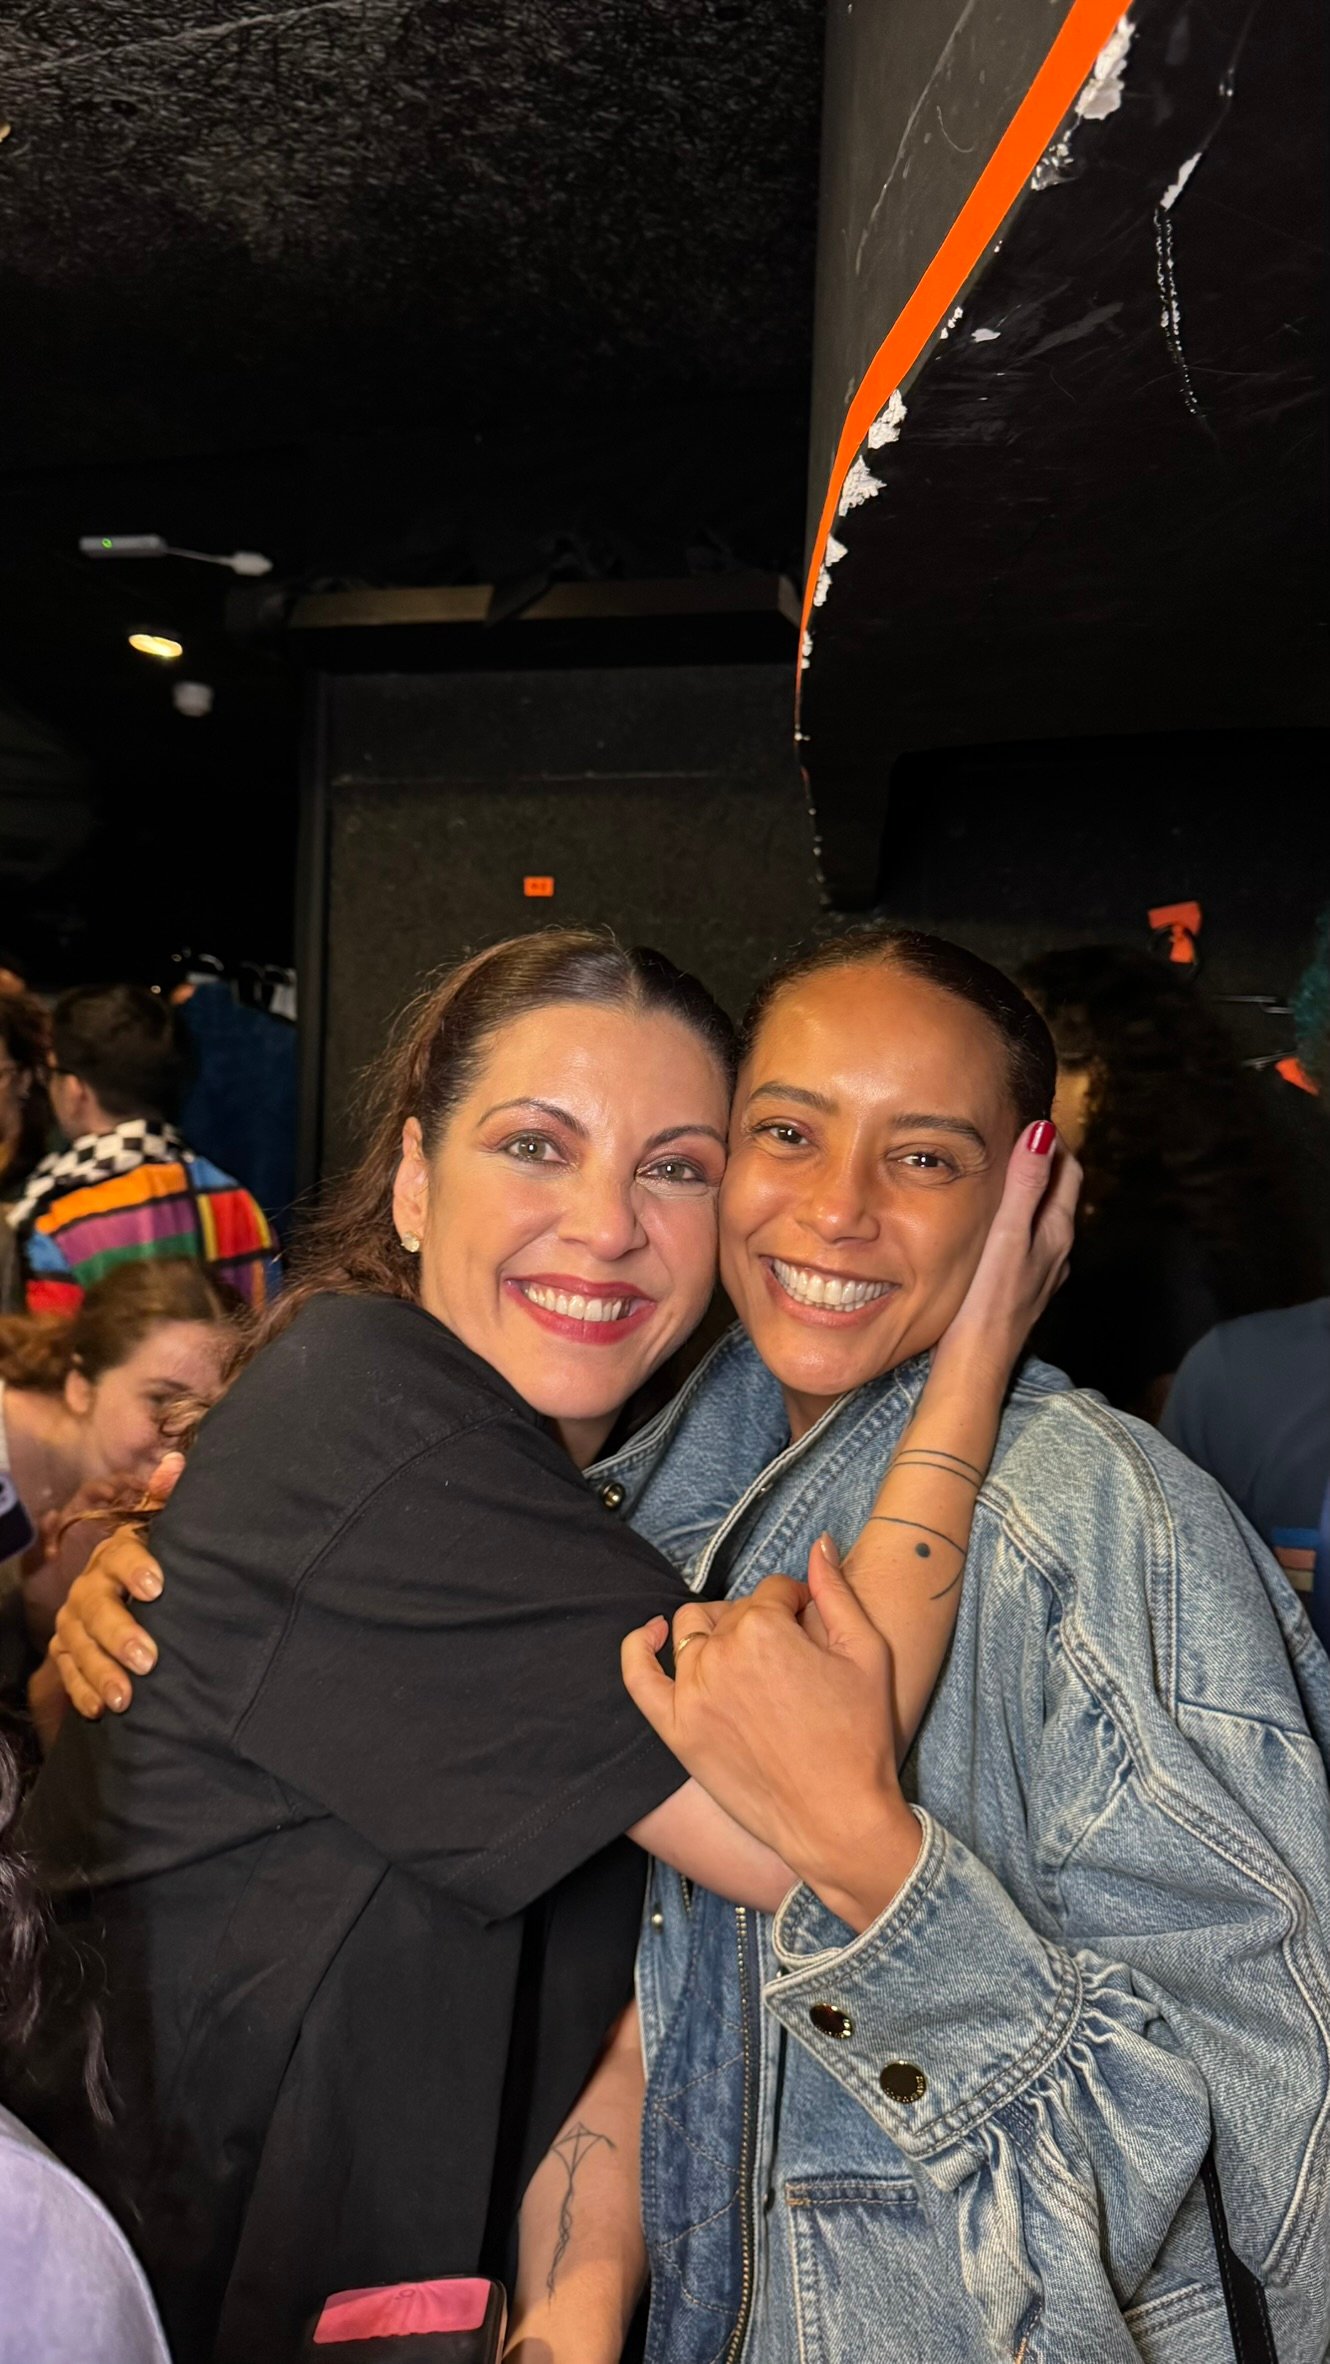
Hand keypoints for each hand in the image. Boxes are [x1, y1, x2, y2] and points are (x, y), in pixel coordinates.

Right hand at [48, 1452, 179, 1718]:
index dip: (136, 1568)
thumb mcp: (170, 1532)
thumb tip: (175, 1463)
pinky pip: (68, 1672)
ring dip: (100, 1671)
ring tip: (125, 1697)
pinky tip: (100, 1710)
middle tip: (148, 1659)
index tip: (158, 1587)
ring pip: (79, 1645)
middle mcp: (89, 1587)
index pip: (119, 1555)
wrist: (136, 1597)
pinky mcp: (67, 1651)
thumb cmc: (162, 1563)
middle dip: (119, 1633)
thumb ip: (170, 1499)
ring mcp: (74, 1622)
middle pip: (94, 1607)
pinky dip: (82, 1691)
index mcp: (117, 1554)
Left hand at [622, 1538, 921, 1931]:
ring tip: (750, 1657)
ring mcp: (692, 1693)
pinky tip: (651, 1633)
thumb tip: (819, 1543)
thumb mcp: (867, 1654)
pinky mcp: (676, 1729)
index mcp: (765, 1628)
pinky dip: (638, 1647)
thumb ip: (837, 1592)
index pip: (775, 1591)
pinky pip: (639, 1676)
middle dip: (765, 1621)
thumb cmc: (861, 1739)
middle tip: (793, 1657)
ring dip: (719, 1631)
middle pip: (735, 1610)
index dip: (800, 1605)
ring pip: (692, 1631)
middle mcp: (720, 1653)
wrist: (838, 1821)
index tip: (815, 1630)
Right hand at [932, 1121, 1079, 1389]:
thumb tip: (1042, 1132)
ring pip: (1042, 1218)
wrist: (976, 1364)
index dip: (1053, 1141)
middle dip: (1044, 1161)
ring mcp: (1041, 1272)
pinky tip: (995, 1223)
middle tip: (1015, 1133)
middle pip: (1058, 1192)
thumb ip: (1025, 1184)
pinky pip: (1027, 1240)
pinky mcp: (1021, 1287)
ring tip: (1003, 1170)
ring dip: (1029, 1191)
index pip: (1068, 1171)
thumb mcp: (1007, 1235)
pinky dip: (1018, 1218)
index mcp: (1057, 1233)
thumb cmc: (989, 1302)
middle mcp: (1057, 1251)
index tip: (1030, 1116)